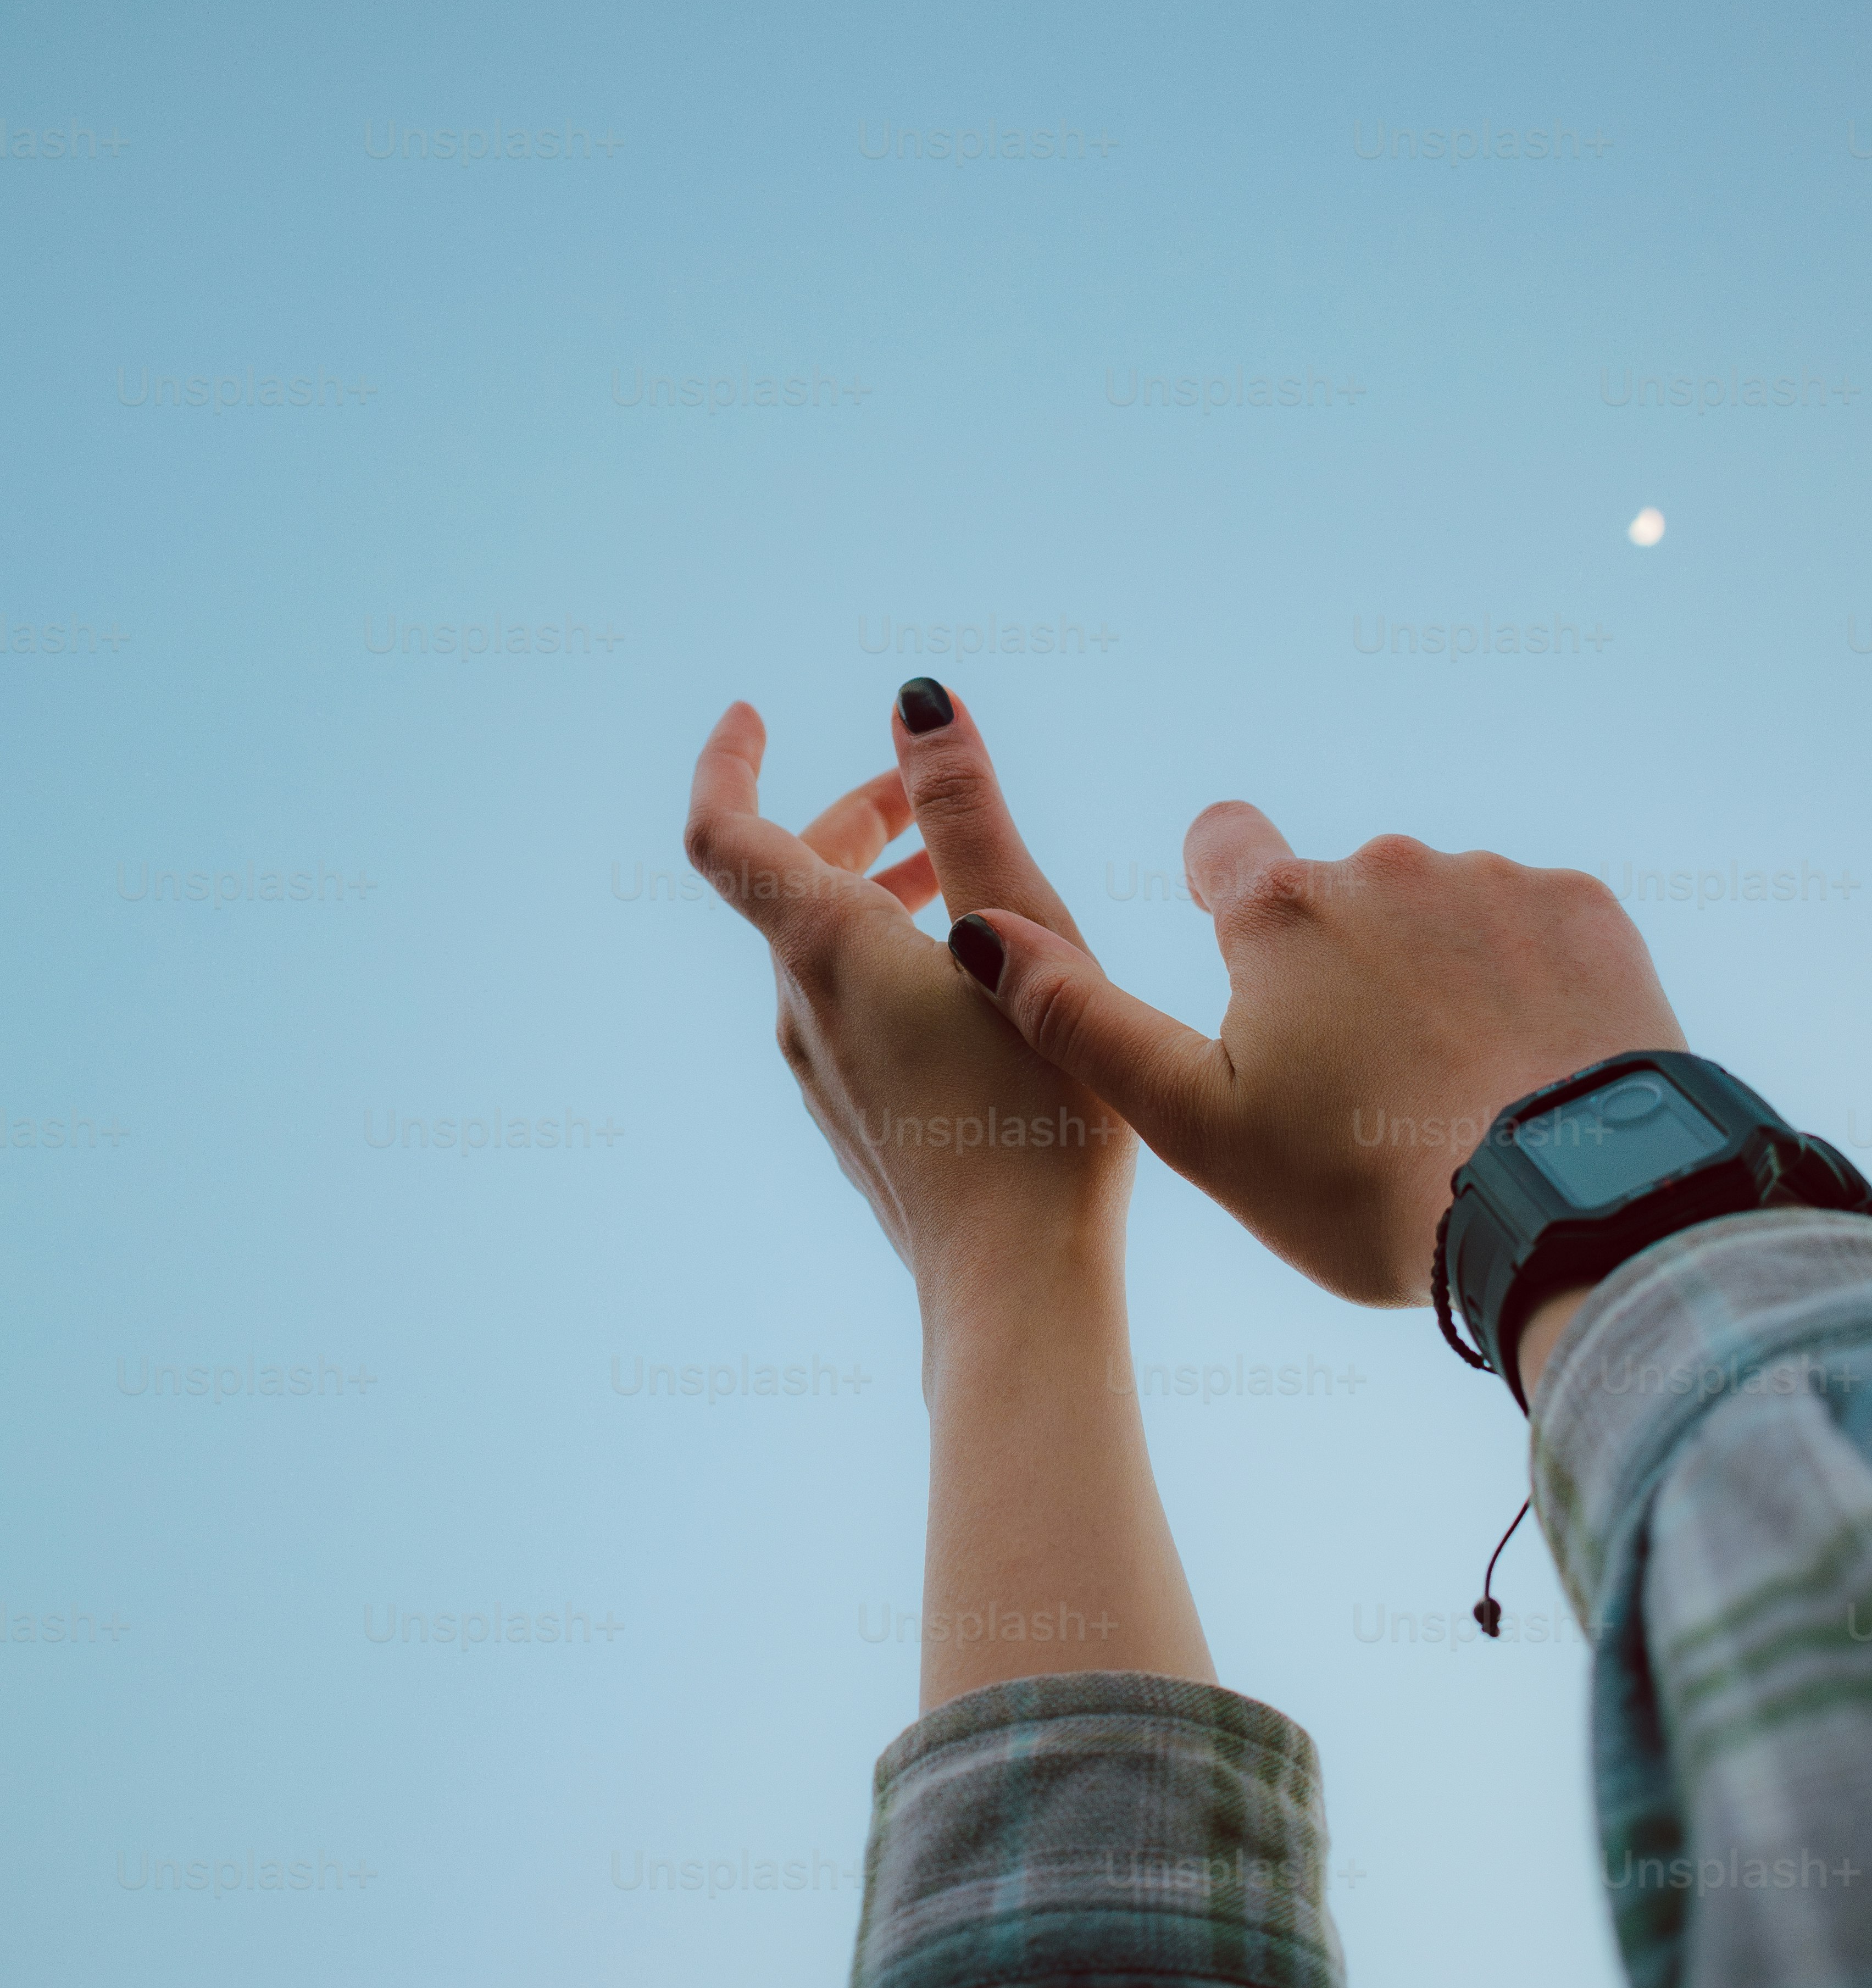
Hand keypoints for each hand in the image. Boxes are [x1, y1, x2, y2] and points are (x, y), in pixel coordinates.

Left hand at [685, 688, 1209, 1709]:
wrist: (1015, 1284)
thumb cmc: (1033, 1107)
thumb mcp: (1018, 930)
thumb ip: (965, 811)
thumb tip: (915, 703)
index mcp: (823, 952)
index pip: (723, 832)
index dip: (724, 761)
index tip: (752, 711)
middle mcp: (800, 1011)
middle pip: (788, 885)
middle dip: (851, 820)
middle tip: (926, 792)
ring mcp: (822, 1075)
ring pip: (823, 952)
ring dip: (880, 892)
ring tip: (964, 881)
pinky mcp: (857, 1123)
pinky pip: (850, 1013)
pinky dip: (892, 961)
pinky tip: (974, 984)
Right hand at [941, 809, 1685, 1307]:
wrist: (1565, 1208)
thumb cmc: (1363, 1186)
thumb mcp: (1198, 1126)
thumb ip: (1081, 1021)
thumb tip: (974, 933)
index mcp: (1281, 911)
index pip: (1222, 839)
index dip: (1222, 895)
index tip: (1254, 970)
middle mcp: (1386, 864)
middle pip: (1341, 892)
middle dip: (1346, 963)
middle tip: (1369, 1084)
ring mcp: (1495, 881)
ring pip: (1443, 913)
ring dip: (1441, 975)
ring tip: (1458, 1090)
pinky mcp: (1589, 912)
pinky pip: (1539, 929)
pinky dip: (1529, 985)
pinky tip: (1532, 1067)